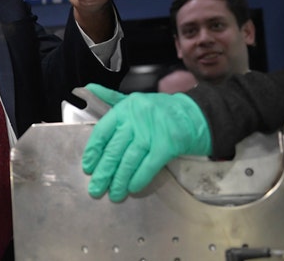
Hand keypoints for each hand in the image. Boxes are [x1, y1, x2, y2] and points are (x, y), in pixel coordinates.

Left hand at [81, 83, 211, 201]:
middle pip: (115, 149)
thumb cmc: (162, 110)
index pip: (102, 132)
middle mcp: (136, 118)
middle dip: (104, 172)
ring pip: (130, 159)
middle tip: (96, 188)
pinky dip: (139, 178)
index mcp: (125, 108)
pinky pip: (149, 165)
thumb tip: (86, 90)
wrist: (197, 114)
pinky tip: (132, 188)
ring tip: (114, 193)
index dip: (94, 152)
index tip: (88, 167)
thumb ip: (110, 98)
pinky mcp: (168, 144)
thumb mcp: (135, 100)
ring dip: (120, 179)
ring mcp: (152, 131)